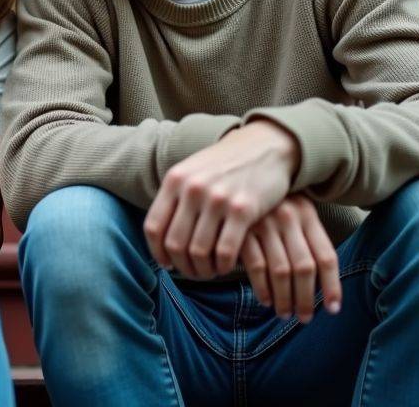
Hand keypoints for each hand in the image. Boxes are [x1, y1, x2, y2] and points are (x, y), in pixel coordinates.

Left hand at [144, 120, 299, 277]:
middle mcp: (193, 189)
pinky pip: (225, 251)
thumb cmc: (226, 165)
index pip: (154, 227)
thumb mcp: (193, 172)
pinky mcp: (243, 209)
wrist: (265, 146)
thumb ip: (175, 199)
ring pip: (199, 252)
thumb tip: (161, 242)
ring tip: (210, 270)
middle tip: (194, 272)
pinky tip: (227, 265)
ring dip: (203, 269)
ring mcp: (217, 199)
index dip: (158, 253)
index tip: (168, 264)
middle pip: (175, 244)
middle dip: (183, 266)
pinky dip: (223, 266)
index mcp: (175, 180)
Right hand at [240, 196, 340, 323]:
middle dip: (306, 299)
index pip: (326, 257)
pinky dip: (262, 288)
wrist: (238, 171)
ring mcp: (264, 222)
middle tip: (304, 318)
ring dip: (284, 299)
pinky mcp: (241, 230)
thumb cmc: (270, 201)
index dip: (332, 287)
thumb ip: (307, 239)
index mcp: (307, 213)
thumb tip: (322, 286)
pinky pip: (256, 266)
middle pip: (304, 268)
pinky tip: (265, 300)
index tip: (332, 309)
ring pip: (281, 271)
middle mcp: (289, 217)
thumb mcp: (294, 210)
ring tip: (284, 314)